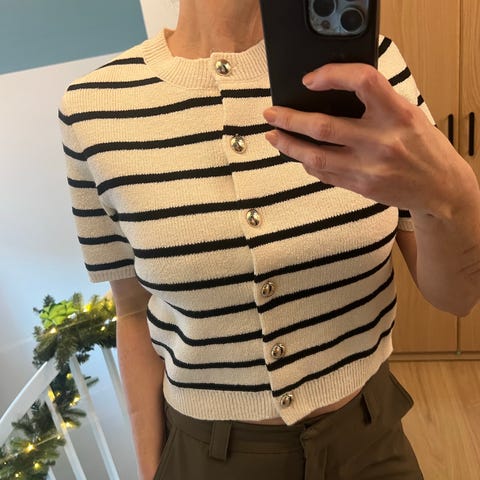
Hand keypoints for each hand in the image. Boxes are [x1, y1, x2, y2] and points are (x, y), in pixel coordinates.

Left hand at [263, 63, 467, 219]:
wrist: (440, 188)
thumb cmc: (424, 147)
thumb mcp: (407, 115)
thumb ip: (376, 104)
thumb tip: (331, 94)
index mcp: (397, 114)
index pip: (362, 81)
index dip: (332, 75)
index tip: (310, 80)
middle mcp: (382, 141)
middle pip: (323, 126)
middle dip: (289, 119)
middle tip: (271, 114)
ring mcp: (368, 168)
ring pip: (315, 156)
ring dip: (289, 145)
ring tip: (273, 136)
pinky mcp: (361, 187)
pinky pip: (324, 174)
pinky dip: (307, 163)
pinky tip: (298, 156)